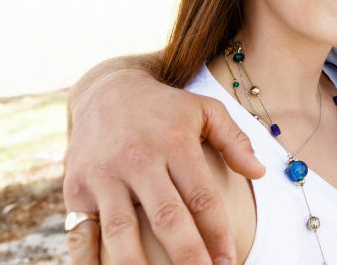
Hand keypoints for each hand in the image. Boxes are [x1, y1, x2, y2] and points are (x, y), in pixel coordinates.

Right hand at [64, 68, 264, 264]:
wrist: (106, 90)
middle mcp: (139, 159)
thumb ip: (234, 140)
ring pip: (122, 230)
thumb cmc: (165, 108)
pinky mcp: (76, 188)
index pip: (201, 197)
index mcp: (174, 142)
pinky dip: (87, 262)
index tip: (229, 261)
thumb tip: (259, 172)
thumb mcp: (205, 110)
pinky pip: (81, 233)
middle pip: (166, 217)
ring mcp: (104, 175)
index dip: (217, 233)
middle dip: (188, 255)